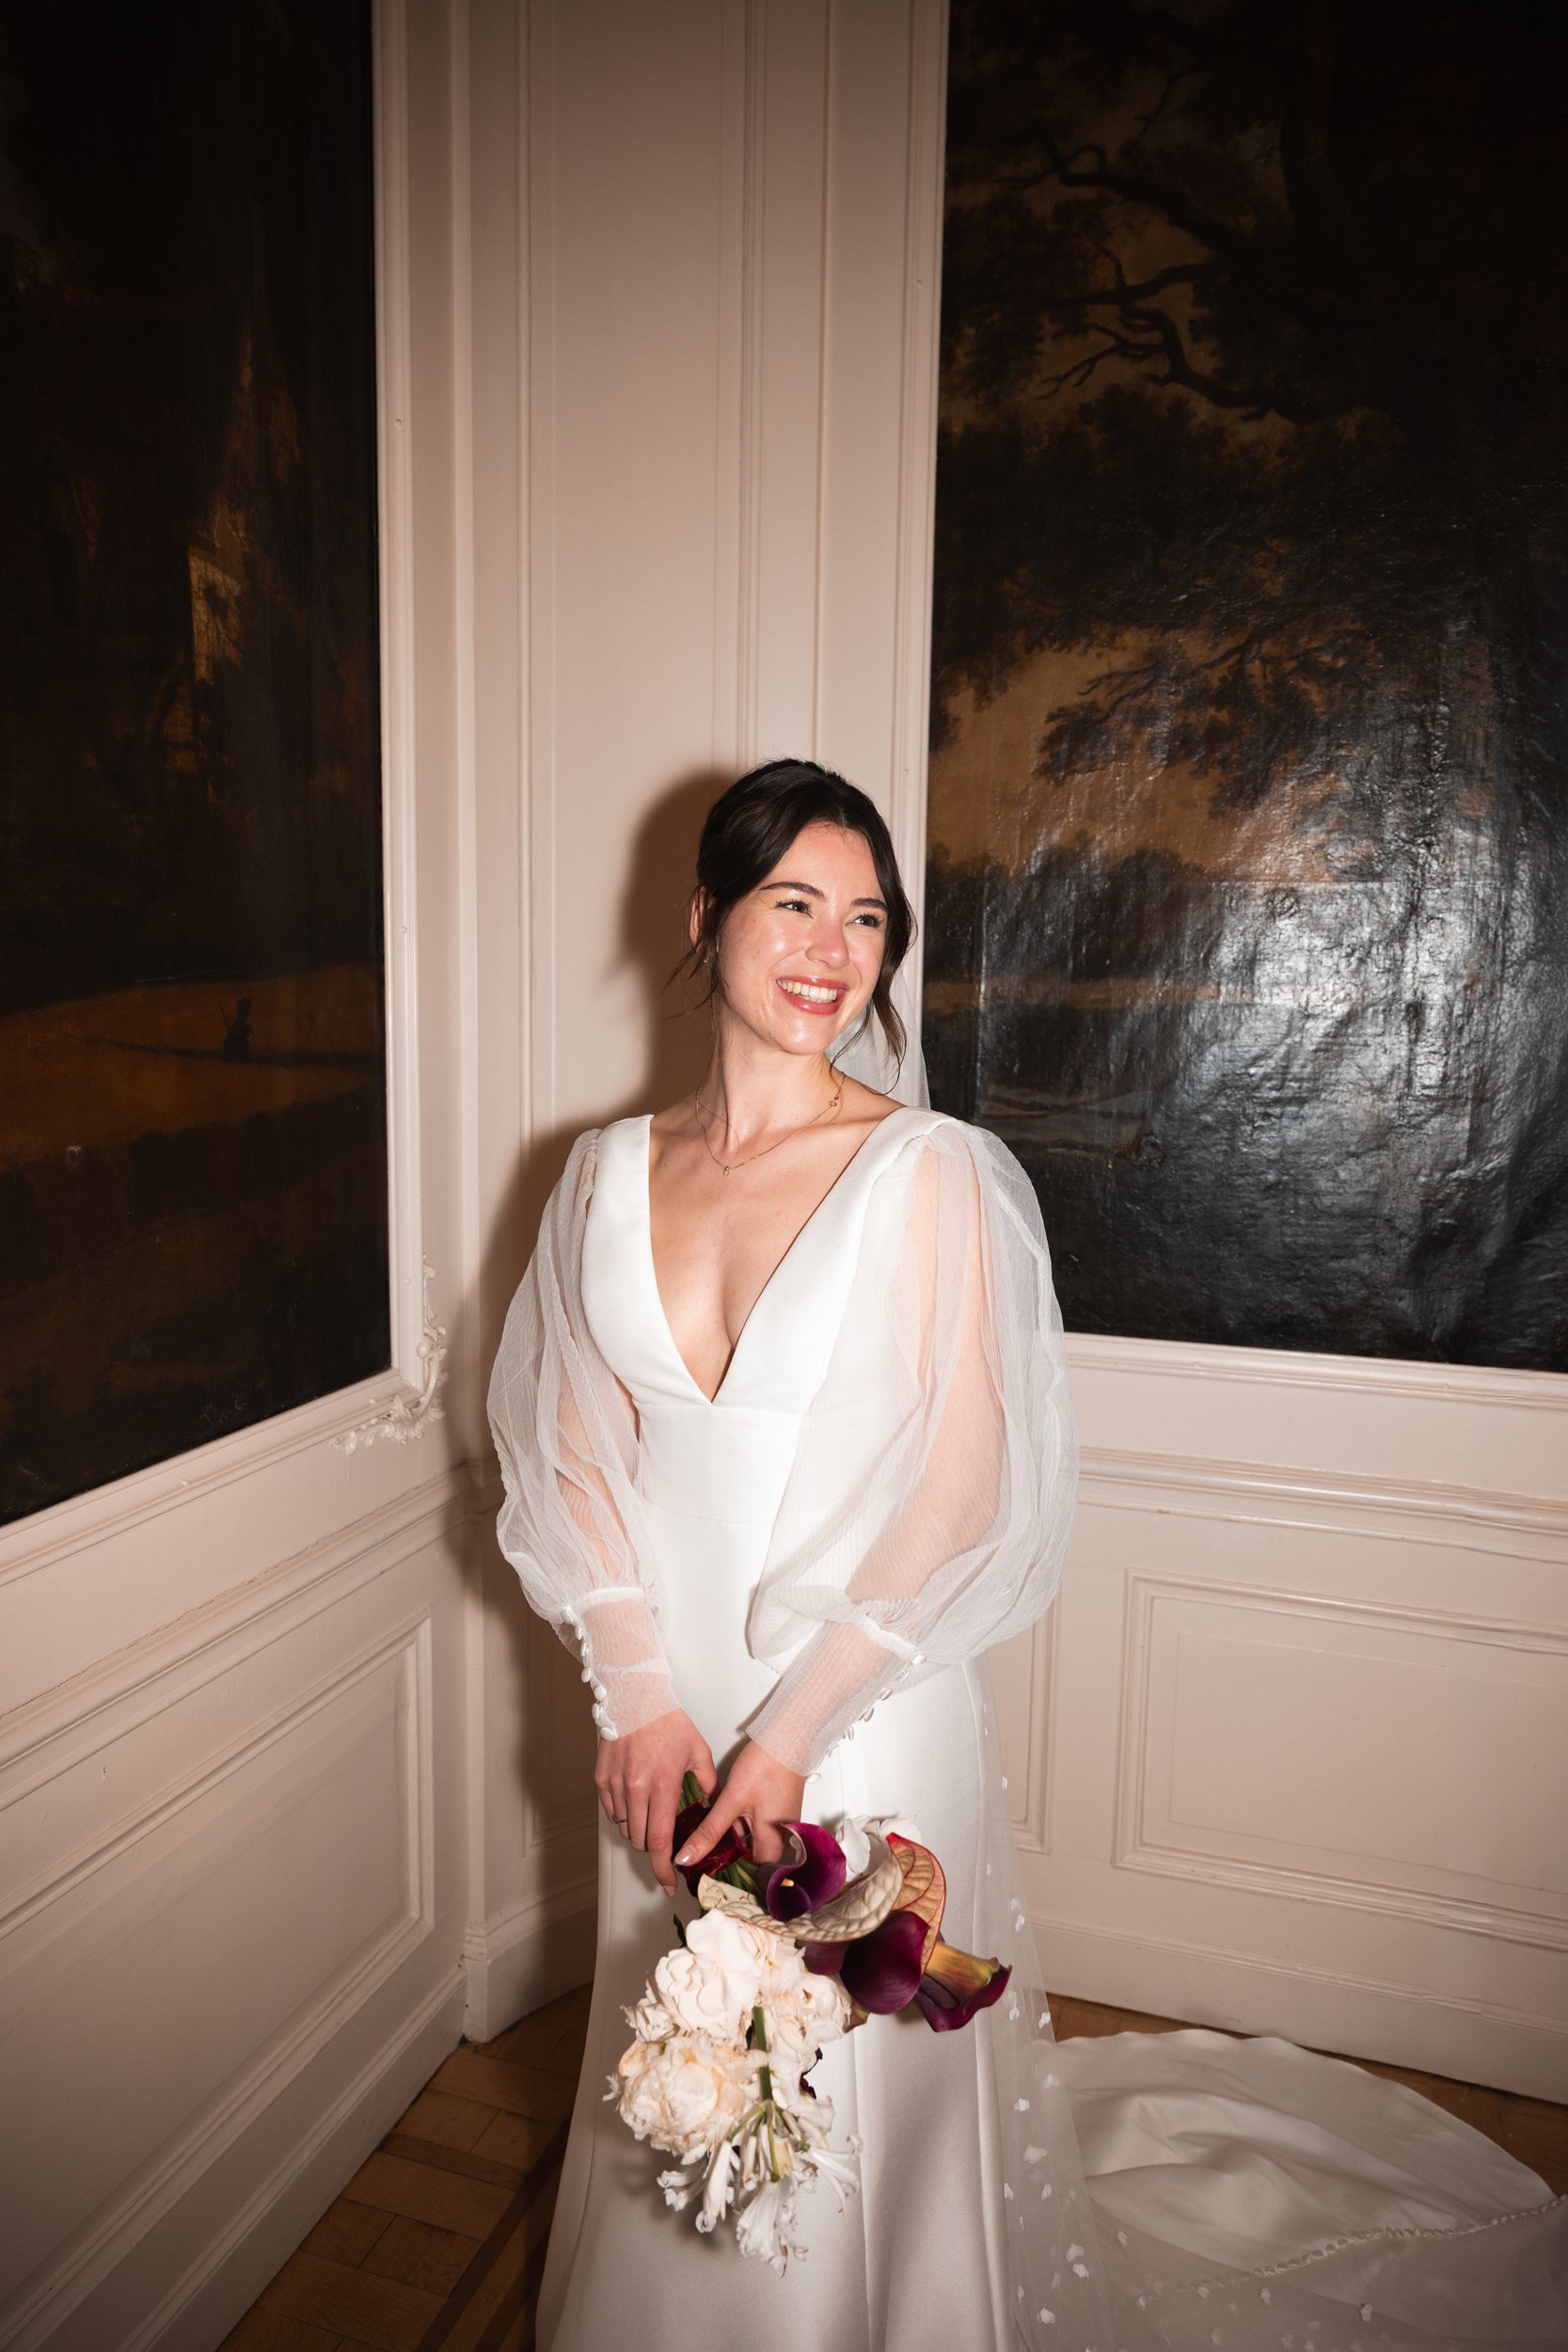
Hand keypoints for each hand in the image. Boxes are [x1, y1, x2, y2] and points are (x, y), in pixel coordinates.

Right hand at [595, 1709, 715, 1895]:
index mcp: (662, 1786)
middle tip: (664, 1838)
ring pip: (624, 1827)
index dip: (663, 1868)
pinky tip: (635, 1798)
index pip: (658, 1842)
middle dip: (653, 1846)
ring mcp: (615, 1785)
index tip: (668, 1882)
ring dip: (637, 1828)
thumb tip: (714, 1806)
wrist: (634, 1696)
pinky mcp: (601, 1778)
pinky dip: (623, 1812)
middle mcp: (636, 1789)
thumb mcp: (698, 1751)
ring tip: (650, 1809)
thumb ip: (707, 1783)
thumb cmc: (667, 1720)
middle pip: (640, 1840)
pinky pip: (611, 1810)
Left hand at [673, 1739, 805, 1874]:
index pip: (750, 1877)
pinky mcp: (773, 1814)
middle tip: (697, 1859)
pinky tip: (717, 1822)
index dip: (726, 1878)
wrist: (785, 1738)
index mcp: (773, 1844)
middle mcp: (780, 1840)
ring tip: (701, 1842)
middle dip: (724, 1860)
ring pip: (748, 1845)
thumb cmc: (767, 1766)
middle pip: (748, 1862)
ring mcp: (777, 1826)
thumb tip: (687, 1857)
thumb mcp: (731, 1801)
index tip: (703, 1877)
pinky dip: (735, 1829)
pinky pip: (752, 1830)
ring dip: (728, 1843)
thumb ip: (709, 1831)